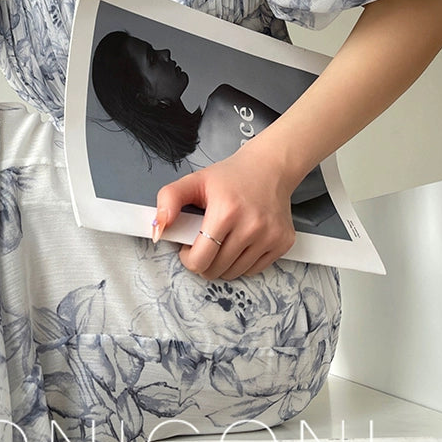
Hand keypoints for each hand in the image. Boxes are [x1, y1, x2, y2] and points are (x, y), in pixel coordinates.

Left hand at [153, 141, 296, 279]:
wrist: (271, 168)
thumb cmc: (231, 177)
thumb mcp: (194, 181)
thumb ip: (168, 200)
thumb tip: (158, 230)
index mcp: (227, 211)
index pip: (200, 260)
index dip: (188, 258)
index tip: (188, 247)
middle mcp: (252, 226)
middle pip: (215, 270)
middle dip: (204, 261)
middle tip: (205, 242)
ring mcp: (270, 236)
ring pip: (234, 273)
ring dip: (222, 264)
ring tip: (222, 241)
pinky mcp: (283, 243)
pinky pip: (253, 270)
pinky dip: (242, 263)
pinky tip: (240, 243)